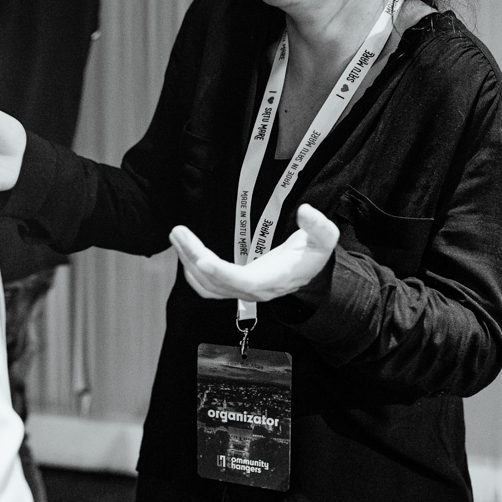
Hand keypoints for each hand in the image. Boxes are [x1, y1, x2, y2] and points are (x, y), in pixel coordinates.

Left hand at [169, 203, 338, 302]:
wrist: (309, 272)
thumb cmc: (313, 256)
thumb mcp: (324, 240)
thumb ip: (319, 227)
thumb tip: (306, 211)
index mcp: (273, 280)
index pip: (243, 282)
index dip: (221, 273)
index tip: (201, 260)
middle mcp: (254, 290)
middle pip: (216, 282)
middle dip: (194, 257)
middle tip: (178, 232)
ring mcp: (242, 291)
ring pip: (207, 285)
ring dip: (188, 261)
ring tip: (177, 236)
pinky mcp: (234, 287)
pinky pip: (208, 287)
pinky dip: (192, 272)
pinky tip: (185, 253)